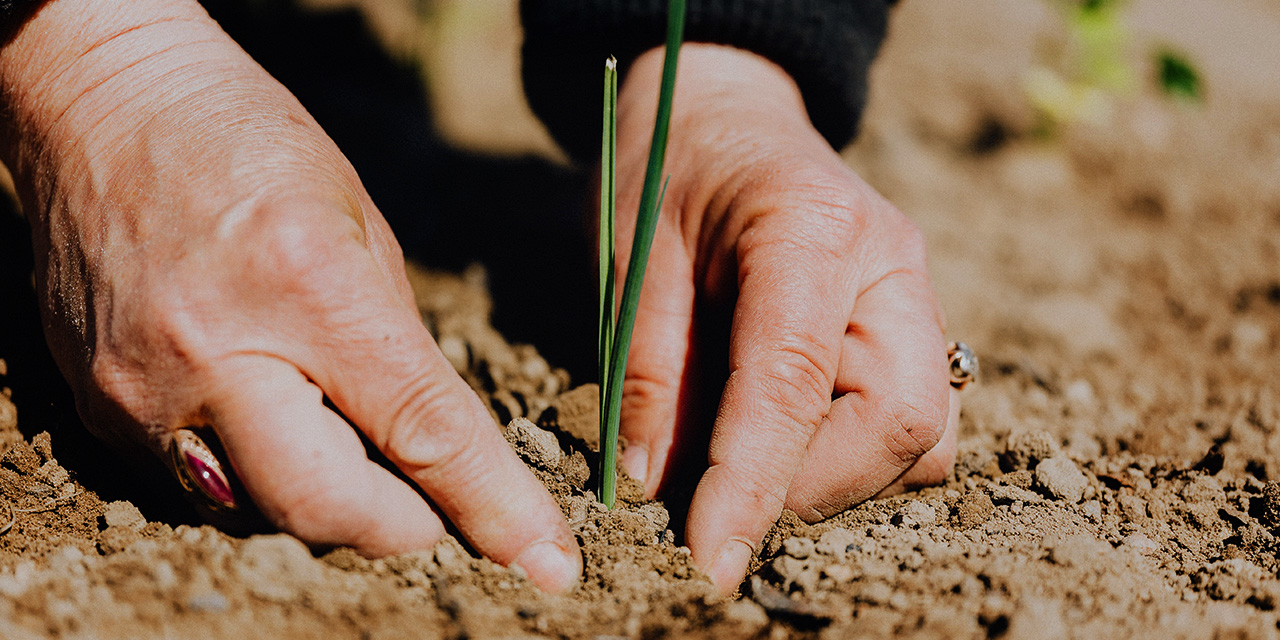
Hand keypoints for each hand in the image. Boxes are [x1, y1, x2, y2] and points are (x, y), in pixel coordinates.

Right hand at [0, 0, 578, 591]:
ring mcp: (143, 392)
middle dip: (404, 529)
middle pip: (328, 510)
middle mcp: (215, 355)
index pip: (421, 431)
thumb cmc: (248, 144)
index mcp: (308, 287)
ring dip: (328, 502)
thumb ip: (399, 346)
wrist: (102, 105)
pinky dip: (256, 474)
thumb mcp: (361, 225)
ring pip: (261, 513)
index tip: (546, 563)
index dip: (492, 508)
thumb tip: (437, 446)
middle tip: (437, 510)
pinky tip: (271, 415)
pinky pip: (200, 485)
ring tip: (347, 441)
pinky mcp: (100, 409)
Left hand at [612, 45, 959, 595]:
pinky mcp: (913, 327)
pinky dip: (851, 456)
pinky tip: (782, 434)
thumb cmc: (668, 170)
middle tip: (721, 499)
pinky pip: (912, 423)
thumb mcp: (631, 255)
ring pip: (923, 436)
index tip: (709, 558)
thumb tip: (654, 486)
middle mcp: (890, 264)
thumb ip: (646, 368)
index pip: (794, 381)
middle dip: (811, 488)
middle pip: (902, 421)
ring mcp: (915, 296)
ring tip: (746, 459)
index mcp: (811, 227)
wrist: (725, 114)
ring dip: (836, 478)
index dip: (751, 483)